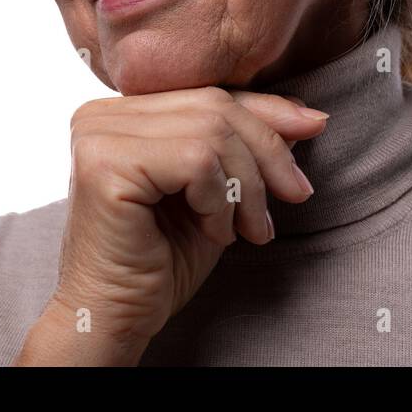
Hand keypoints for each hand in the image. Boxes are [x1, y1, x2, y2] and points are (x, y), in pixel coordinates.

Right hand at [14, 85, 326, 364]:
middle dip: (267, 150)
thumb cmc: (161, 261)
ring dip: (247, 186)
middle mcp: (101, 115)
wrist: (115, 318)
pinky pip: (194, 160)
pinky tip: (215, 232)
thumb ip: (247, 149)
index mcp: (121, 112)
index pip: (208, 93)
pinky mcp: (104, 164)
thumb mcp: (219, 194)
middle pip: (214, 105)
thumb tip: (307, 117)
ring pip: (211, 131)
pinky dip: (220, 201)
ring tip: (250, 229)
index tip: (313, 128)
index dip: (267, 110)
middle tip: (296, 195)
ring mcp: (97, 135)